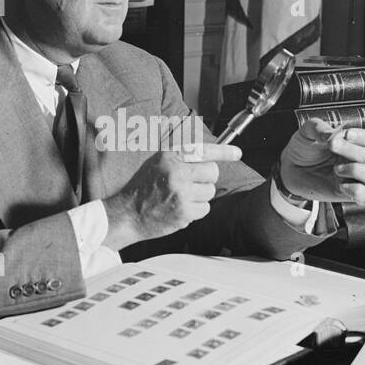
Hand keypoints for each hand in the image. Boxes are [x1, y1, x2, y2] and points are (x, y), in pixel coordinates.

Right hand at [104, 143, 241, 249]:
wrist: (127, 214)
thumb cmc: (142, 189)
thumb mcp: (157, 164)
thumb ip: (180, 159)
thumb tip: (207, 157)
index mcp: (169, 156)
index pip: (202, 150)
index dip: (224, 151)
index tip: (237, 153)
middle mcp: (176, 171)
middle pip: (213, 172)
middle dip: (207, 179)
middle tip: (192, 185)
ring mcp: (180, 192)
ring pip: (210, 192)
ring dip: (200, 197)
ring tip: (181, 198)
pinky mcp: (184, 210)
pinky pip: (204, 209)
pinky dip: (196, 211)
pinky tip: (180, 209)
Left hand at [278, 119, 364, 203]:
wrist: (290, 168)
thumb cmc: (303, 147)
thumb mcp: (307, 131)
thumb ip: (318, 127)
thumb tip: (331, 135)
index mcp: (352, 142)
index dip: (364, 136)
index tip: (347, 134)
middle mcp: (355, 159)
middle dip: (350, 149)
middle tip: (331, 146)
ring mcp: (352, 177)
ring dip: (357, 170)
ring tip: (337, 168)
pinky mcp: (346, 193)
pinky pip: (364, 196)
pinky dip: (358, 191)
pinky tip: (341, 186)